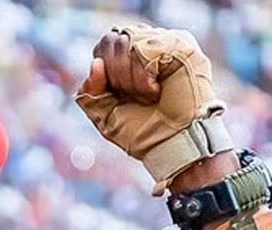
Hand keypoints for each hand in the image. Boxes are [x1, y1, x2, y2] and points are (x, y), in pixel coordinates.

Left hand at [77, 26, 231, 190]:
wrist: (172, 147)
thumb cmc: (145, 133)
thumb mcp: (105, 117)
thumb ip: (90, 92)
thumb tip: (96, 63)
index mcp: (131, 57)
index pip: (104, 45)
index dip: (103, 71)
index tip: (117, 96)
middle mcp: (148, 44)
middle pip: (111, 40)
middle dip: (115, 75)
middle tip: (136, 97)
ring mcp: (167, 42)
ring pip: (127, 42)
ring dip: (130, 79)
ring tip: (149, 96)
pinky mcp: (182, 45)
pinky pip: (144, 48)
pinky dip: (142, 76)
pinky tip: (156, 90)